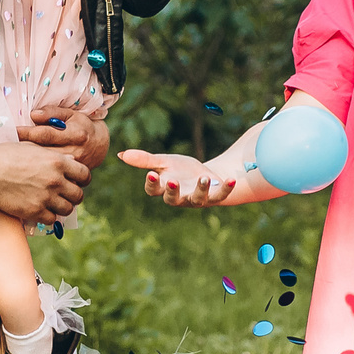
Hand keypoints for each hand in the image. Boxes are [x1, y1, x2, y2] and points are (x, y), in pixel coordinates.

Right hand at [0, 140, 90, 225]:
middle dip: (73, 196)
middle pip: (78, 195)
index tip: (77, 182)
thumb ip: (53, 154)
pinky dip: (48, 216)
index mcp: (57, 161)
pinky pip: (52, 219)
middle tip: (64, 195)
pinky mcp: (35, 211)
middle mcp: (56, 180)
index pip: (85, 175)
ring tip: (52, 203)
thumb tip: (70, 159)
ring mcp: (46, 197)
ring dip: (61, 207)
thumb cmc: (5, 156)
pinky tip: (40, 209)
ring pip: (67, 209)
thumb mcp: (32, 147)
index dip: (82, 180)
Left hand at [20, 109, 109, 172]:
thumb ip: (52, 113)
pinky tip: (25, 172)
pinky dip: (39, 174)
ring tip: (13, 161)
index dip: (27, 132)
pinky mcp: (72, 178)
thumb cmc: (80, 126)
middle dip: (24, 150)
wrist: (98, 146)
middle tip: (6, 149)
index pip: (46, 134)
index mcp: (76, 134)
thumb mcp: (70, 114)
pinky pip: (53, 177)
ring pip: (47, 168)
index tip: (12, 132)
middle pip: (44, 153)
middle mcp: (76, 152)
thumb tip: (33, 115)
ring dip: (30, 164)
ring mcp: (74, 168)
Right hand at [120, 148, 235, 206]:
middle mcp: (180, 197)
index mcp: (165, 188)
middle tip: (173, 182)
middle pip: (173, 199)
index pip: (154, 190)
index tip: (151, 174)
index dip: (152, 184)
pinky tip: (231, 179)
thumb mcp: (164, 162)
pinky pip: (220, 195)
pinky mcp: (215, 196)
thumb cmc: (181, 170)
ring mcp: (198, 198)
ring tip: (203, 178)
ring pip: (197, 199)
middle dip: (173, 192)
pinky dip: (226, 188)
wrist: (206, 175)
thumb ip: (145, 160)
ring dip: (200, 190)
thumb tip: (121, 154)